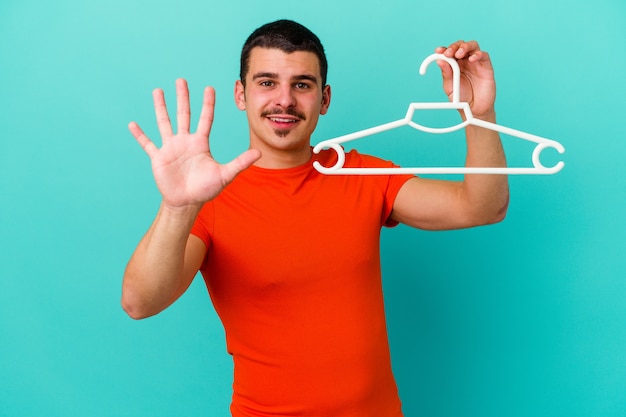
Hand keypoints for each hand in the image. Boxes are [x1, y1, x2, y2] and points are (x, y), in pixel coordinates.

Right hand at [129, 79, 260, 208]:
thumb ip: (240, 162)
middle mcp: (185, 141)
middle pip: (184, 114)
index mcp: (200, 143)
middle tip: (181, 80)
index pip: (205, 119)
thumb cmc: (206, 189)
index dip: (208, 104)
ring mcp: (171, 148)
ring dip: (161, 107)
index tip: (209, 88)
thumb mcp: (225, 174)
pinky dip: (140, 135)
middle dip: (183, 97)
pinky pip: (148, 144)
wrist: (187, 202)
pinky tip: (133, 124)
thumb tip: (259, 153)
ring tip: (158, 91)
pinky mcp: (158, 158)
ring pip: (165, 123)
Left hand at [435, 41, 495, 118]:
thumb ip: (446, 74)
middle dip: (454, 46)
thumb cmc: (462, 99)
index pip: (450, 52)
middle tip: (449, 53)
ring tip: (459, 54)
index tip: (438, 51)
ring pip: (473, 46)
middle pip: (461, 45)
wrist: (473, 110)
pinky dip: (478, 54)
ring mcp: (476, 63)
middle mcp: (465, 62)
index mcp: (455, 65)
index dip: (444, 49)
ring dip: (465, 46)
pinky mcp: (486, 67)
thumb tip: (440, 61)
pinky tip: (472, 59)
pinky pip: (484, 55)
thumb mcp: (450, 87)